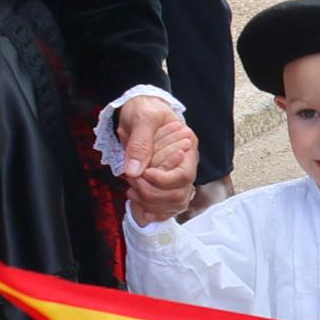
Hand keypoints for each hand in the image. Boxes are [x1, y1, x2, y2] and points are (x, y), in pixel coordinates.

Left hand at [119, 101, 197, 221]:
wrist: (139, 111)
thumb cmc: (144, 110)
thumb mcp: (142, 118)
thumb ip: (140, 143)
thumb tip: (135, 171)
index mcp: (187, 147)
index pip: (184, 176)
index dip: (163, 181)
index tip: (143, 174)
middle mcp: (186, 164)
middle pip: (179, 195)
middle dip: (152, 193)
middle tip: (132, 180)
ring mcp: (177, 175)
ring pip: (173, 204)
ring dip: (150, 203)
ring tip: (131, 189)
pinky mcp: (166, 183)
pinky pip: (166, 207)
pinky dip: (152, 210)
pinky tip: (137, 203)